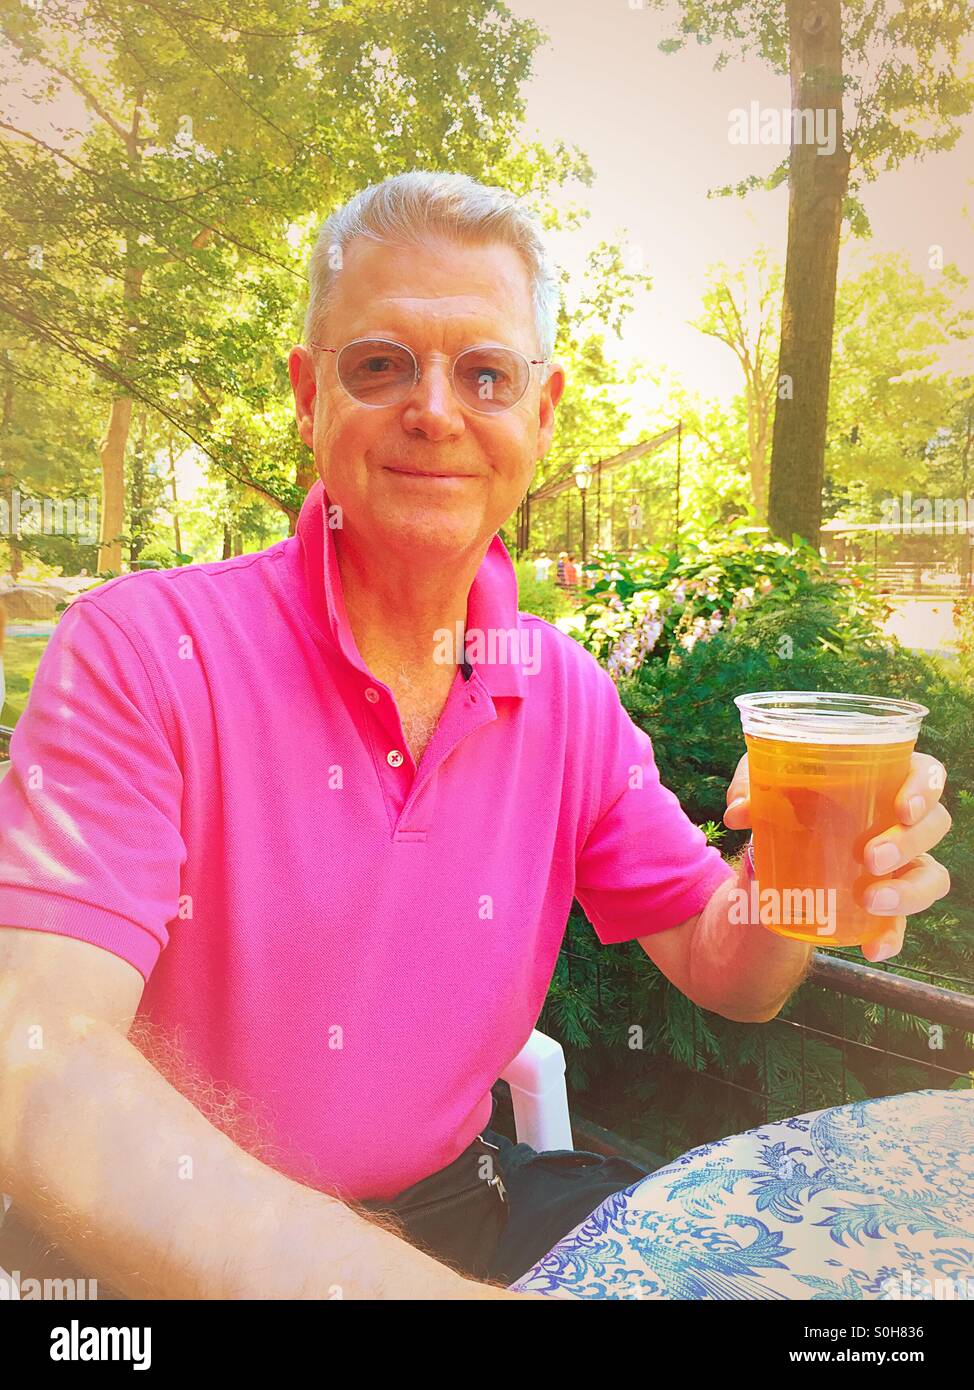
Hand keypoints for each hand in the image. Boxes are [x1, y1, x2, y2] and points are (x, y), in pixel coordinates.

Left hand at [722, 751, 951, 962]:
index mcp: (882, 780)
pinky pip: (902, 923)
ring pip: (931, 876)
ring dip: (909, 891)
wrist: (776, 849)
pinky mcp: (885, 901)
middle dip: (909, 843)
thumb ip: (750, 788)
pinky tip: (873, 948)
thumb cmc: (786, 801)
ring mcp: (899, 864)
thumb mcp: (765, 786)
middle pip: (935, 826)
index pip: (928, 775)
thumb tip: (738, 811)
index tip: (903, 809)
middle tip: (869, 857)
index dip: (926, 789)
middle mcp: (900, 822)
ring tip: (871, 900)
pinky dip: (891, 937)